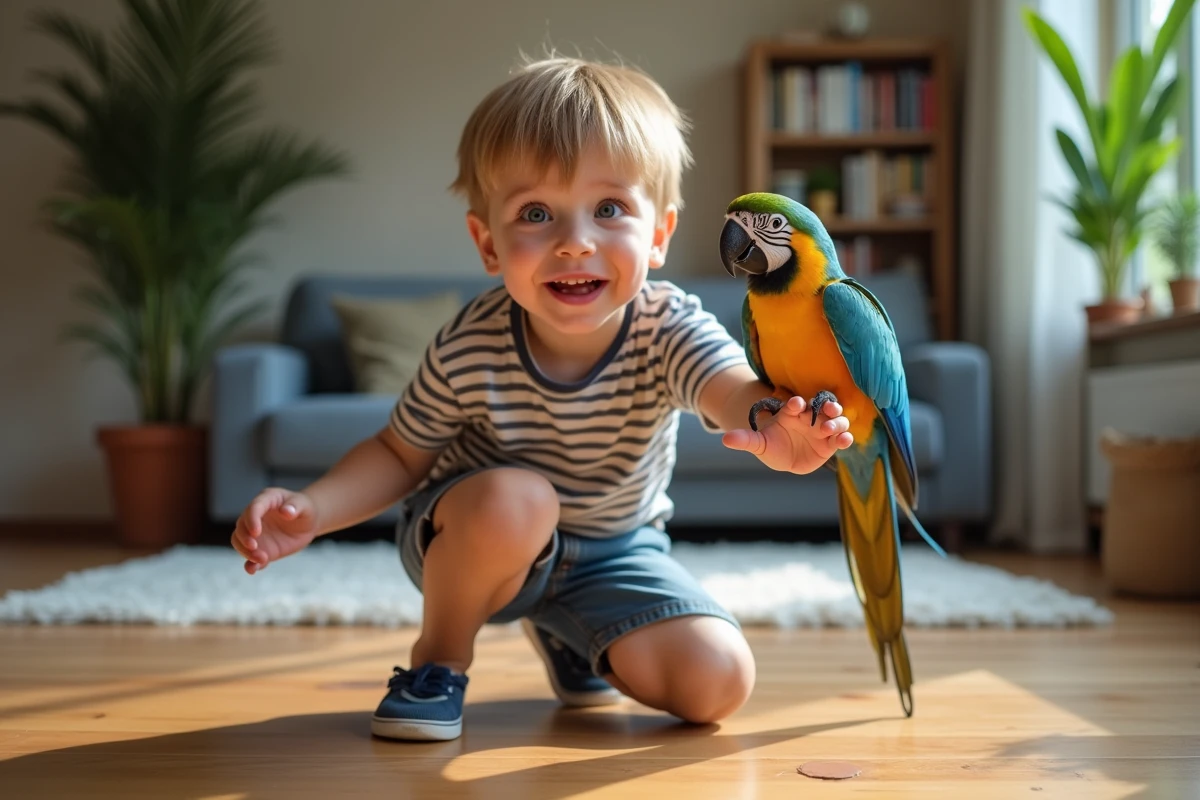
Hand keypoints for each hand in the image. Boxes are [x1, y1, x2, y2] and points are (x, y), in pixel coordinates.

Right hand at [230, 488, 319, 574]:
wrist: (307, 523)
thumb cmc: (305, 509)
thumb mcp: (304, 505)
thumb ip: (295, 506)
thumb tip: (286, 511)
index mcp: (265, 500)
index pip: (253, 508)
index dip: (252, 520)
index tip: (256, 532)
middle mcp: (255, 517)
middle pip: (241, 527)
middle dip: (244, 538)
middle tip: (255, 548)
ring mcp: (256, 534)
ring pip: (240, 542)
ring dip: (246, 552)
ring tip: (262, 559)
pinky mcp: (261, 549)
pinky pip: (251, 558)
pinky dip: (250, 564)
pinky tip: (252, 570)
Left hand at [721, 396, 852, 473]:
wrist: (785, 459)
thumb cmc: (773, 446)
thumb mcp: (759, 444)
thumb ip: (746, 439)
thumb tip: (725, 439)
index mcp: (792, 414)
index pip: (795, 404)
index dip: (796, 403)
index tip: (795, 404)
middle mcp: (810, 419)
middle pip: (822, 407)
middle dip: (825, 407)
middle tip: (826, 409)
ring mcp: (822, 430)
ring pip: (835, 421)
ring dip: (836, 422)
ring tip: (829, 428)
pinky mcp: (831, 444)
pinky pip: (841, 438)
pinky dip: (845, 438)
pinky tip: (844, 440)